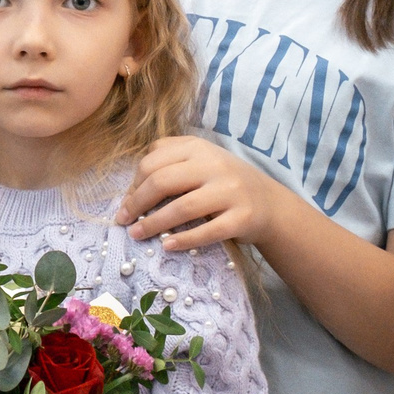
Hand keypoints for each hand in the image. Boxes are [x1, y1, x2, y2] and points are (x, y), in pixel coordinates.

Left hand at [115, 135, 287, 250]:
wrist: (270, 203)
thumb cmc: (224, 183)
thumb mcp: (200, 160)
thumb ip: (170, 162)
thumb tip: (131, 190)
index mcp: (198, 147)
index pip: (153, 161)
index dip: (134, 184)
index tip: (126, 203)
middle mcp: (215, 164)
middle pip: (162, 181)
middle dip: (137, 203)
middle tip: (124, 220)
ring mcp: (230, 191)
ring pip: (182, 207)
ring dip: (153, 224)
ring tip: (137, 235)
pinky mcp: (242, 218)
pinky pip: (207, 231)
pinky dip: (183, 240)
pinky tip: (167, 246)